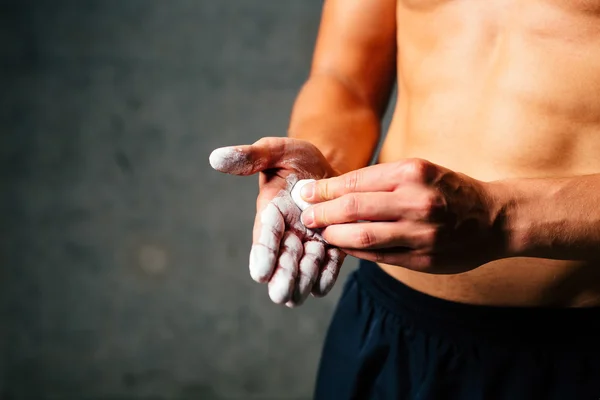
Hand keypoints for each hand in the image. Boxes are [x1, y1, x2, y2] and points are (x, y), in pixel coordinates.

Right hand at [209, 137, 345, 305]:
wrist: (328, 169)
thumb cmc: (298, 159)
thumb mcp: (276, 150)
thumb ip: (251, 156)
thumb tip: (216, 158)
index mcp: (270, 215)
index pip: (264, 238)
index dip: (263, 255)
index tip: (261, 274)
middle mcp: (285, 236)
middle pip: (281, 265)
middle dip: (282, 279)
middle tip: (282, 293)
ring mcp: (307, 246)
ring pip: (302, 276)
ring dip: (305, 278)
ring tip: (312, 272)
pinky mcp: (329, 251)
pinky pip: (326, 273)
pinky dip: (326, 276)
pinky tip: (326, 273)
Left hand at [298, 159, 506, 273]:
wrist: (495, 218)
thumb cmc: (450, 190)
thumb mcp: (420, 171)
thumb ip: (381, 181)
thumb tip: (335, 192)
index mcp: (412, 172)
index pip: (355, 181)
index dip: (324, 189)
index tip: (305, 193)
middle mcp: (416, 201)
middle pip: (353, 209)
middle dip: (322, 213)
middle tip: (305, 216)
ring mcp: (421, 233)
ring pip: (364, 236)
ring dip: (335, 236)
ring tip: (321, 233)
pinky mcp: (424, 258)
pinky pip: (379, 256)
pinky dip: (357, 252)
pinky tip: (345, 247)